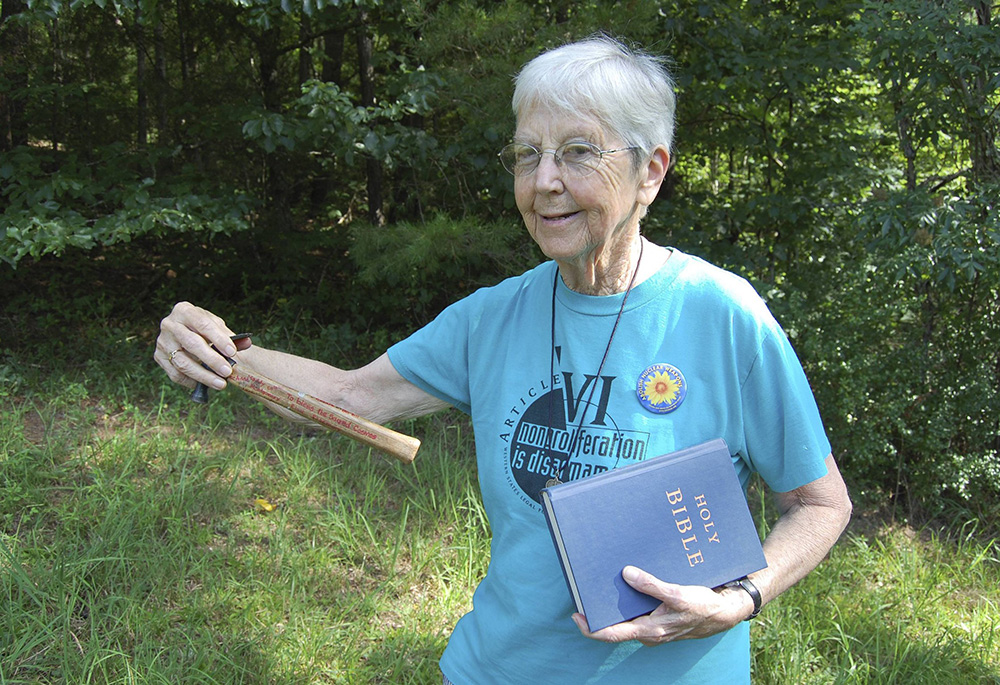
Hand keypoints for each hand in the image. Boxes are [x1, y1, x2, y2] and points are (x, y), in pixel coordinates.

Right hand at [154, 302, 251, 390]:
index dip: (218, 338)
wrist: (186, 331)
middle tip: (228, 371)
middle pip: (192, 344)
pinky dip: (191, 381)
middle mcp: (169, 324)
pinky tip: (205, 384)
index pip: (202, 324)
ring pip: (183, 362)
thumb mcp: (217, 327)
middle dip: (212, 360)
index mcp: (184, 310)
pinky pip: (175, 374)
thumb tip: (247, 343)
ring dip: (204, 375)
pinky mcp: (158, 357)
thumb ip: (231, 336)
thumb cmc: (204, 329)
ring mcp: (162, 341)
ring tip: (221, 383)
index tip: (232, 352)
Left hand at [572, 566, 752, 645]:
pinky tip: (627, 582)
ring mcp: (653, 626)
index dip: (591, 628)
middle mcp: (647, 631)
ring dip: (614, 604)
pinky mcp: (659, 618)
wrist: (724, 612)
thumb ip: (652, 586)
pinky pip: (638, 611)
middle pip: (615, 625)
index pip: (612, 634)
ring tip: (601, 583)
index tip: (576, 615)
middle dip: (599, 611)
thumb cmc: (701, 606)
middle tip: (585, 591)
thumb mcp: (678, 594)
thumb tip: (627, 574)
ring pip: (626, 617)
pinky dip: (629, 599)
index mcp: (649, 630)